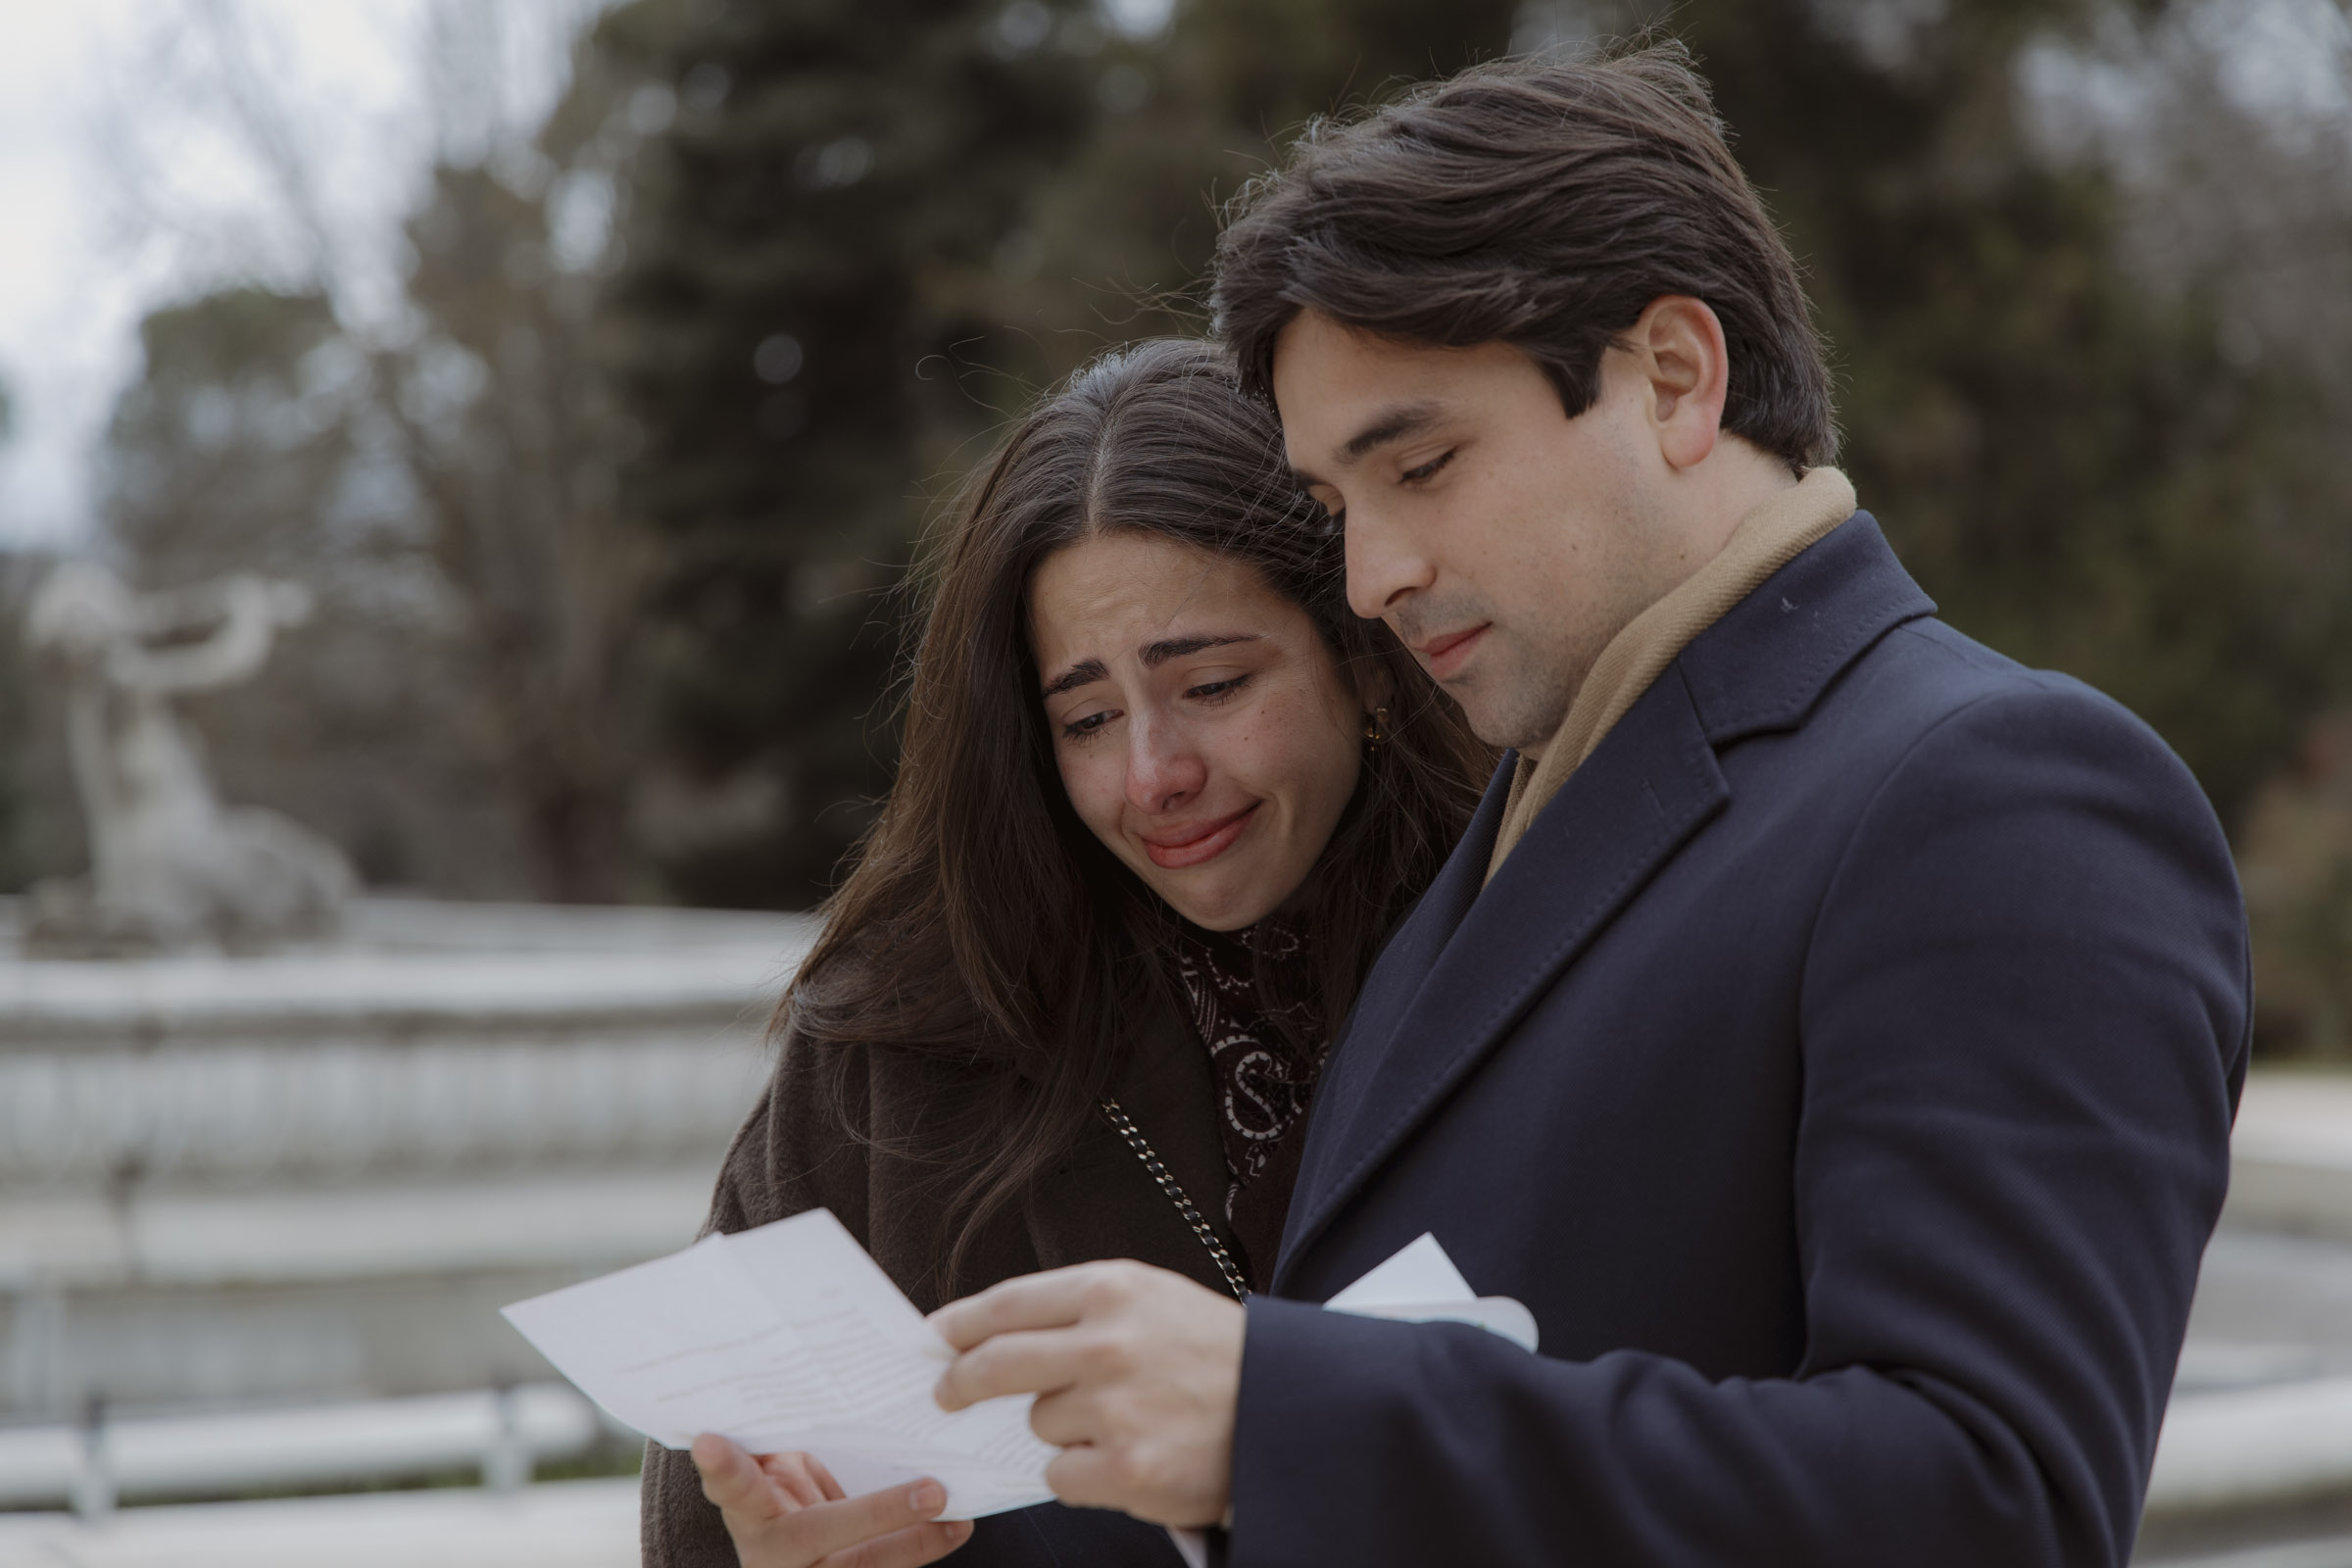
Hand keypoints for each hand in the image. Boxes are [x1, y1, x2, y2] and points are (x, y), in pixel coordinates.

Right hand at [690, 1434, 972, 1567]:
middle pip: (817, 1532)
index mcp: (746, 1505)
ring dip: (915, 1541)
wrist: (787, 1549)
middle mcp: (769, 1546)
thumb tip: (819, 1369)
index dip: (723, 1467)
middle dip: (877, 1512)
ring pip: (861, 1564)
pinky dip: (924, 1544)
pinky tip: (959, 1524)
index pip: (732, 1485)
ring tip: (955, 1511)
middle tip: (932, 1491)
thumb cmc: (778, 1486)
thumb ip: (786, 1436)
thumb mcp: (774, 1462)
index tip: (710, 1440)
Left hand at [930, 1260, 1243, 1527]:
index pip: (1006, 1304)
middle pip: (996, 1364)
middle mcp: (1109, 1344)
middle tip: (948, 1392)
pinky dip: (1081, 1472)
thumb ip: (1076, 1309)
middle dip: (960, 1382)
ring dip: (1059, 1428)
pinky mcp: (1127, 1469)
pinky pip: (1060, 1474)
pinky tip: (1124, 1455)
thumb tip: (990, 1332)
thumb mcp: (1151, 1298)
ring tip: (1118, 1419)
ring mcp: (1117, 1409)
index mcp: (1112, 1289)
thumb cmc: (1212, 1353)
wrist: (1287, 1407)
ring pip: (1038, 1423)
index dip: (961, 1324)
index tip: (936, 1337)